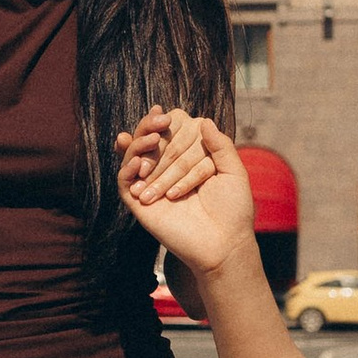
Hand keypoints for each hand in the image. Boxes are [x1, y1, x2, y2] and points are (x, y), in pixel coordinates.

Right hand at [119, 113, 252, 273]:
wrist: (223, 243)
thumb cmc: (232, 210)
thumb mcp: (233, 172)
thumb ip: (221, 145)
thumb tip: (205, 119)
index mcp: (186, 161)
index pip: (170, 135)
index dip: (165, 123)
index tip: (167, 115)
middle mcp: (165, 171)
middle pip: (149, 142)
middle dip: (150, 128)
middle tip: (159, 119)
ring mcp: (150, 186)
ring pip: (134, 157)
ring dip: (138, 143)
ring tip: (150, 139)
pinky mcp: (138, 202)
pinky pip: (124, 180)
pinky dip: (127, 166)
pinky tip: (139, 161)